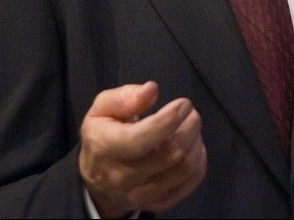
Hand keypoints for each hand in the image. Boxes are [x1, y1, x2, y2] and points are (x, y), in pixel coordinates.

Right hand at [78, 81, 206, 217]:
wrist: (96, 178)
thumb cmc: (102, 133)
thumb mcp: (101, 108)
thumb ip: (124, 97)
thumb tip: (151, 89)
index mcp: (105, 147)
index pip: (140, 139)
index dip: (167, 121)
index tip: (184, 103)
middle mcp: (121, 176)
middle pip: (169, 155)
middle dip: (189, 128)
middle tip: (192, 112)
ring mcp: (139, 195)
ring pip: (182, 170)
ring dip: (195, 144)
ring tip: (192, 128)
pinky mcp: (154, 204)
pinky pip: (186, 186)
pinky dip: (198, 164)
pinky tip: (194, 147)